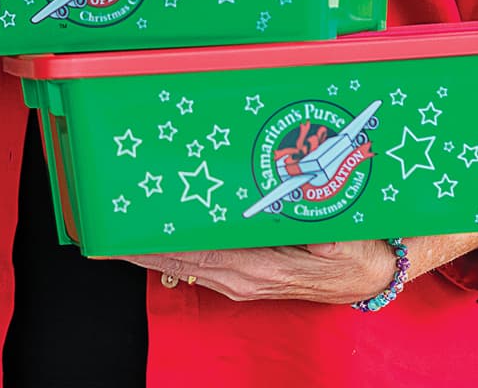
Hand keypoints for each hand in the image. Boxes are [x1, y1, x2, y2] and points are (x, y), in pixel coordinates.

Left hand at [110, 240, 398, 304]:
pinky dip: (173, 253)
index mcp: (260, 265)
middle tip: (102, 220)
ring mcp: (241, 281)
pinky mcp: (245, 278)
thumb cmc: (357, 246)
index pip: (195, 251)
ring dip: (151, 249)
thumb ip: (310, 217)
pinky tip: (155, 239)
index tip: (121, 229)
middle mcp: (242, 277)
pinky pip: (200, 266)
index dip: (155, 242)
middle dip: (139, 244)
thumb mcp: (339, 230)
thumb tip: (284, 197)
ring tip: (116, 228)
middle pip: (179, 260)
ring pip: (185, 264)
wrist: (375, 273)